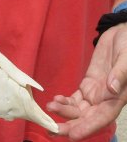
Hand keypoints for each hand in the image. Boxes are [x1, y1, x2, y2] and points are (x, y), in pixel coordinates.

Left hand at [47, 24, 126, 139]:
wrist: (121, 36)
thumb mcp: (126, 59)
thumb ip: (120, 74)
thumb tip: (112, 89)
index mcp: (117, 98)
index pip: (102, 118)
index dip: (88, 128)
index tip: (73, 135)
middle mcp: (105, 100)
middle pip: (86, 118)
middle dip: (70, 125)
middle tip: (52, 130)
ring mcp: (96, 93)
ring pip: (78, 109)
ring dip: (64, 111)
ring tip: (50, 107)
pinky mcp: (88, 84)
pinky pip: (75, 98)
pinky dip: (65, 101)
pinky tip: (55, 99)